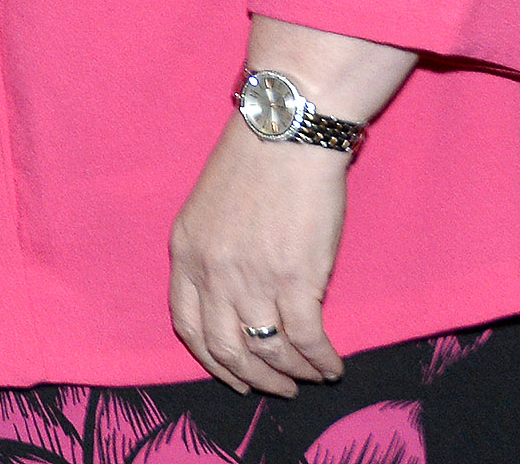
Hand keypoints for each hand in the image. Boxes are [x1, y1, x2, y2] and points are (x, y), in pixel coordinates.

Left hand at [168, 116, 349, 395]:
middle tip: (278, 388)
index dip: (212, 361)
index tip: (234, 376)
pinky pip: (306, 339)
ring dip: (291, 374)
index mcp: (186, 251)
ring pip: (266, 350)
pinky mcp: (296, 278)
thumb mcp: (209, 207)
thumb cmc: (255, 160)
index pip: (188, 326)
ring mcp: (252, 277)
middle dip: (253, 379)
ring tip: (309, 377)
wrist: (287, 130)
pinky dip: (321, 360)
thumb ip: (213, 253)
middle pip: (224, 349)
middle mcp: (212, 270)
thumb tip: (235, 299)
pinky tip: (333, 365)